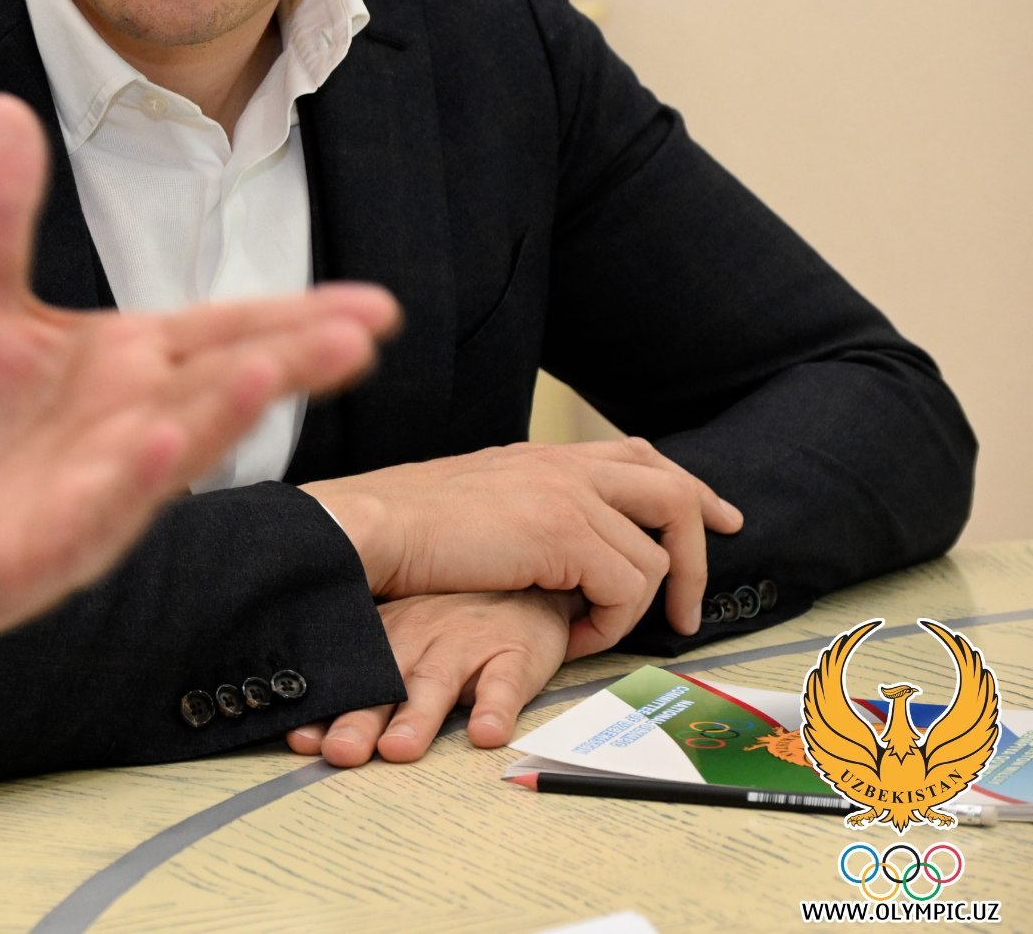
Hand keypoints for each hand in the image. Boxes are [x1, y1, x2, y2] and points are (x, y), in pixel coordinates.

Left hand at [0, 95, 400, 677]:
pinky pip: (104, 506)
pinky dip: (132, 478)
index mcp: (133, 360)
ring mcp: (108, 484)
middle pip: (226, 381)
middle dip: (291, 358)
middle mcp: (138, 418)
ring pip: (180, 442)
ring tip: (268, 376)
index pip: (230, 330)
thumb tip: (2, 106)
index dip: (301, 316)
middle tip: (363, 334)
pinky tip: (157, 447)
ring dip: (223, 413)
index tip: (379, 307)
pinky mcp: (61, 539)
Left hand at [286, 589, 577, 765]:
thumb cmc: (451, 627)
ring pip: (435, 683)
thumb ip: (366, 683)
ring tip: (400, 748)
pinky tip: (487, 734)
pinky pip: (504, 683)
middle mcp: (417, 639)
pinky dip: (496, 708)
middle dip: (360, 720)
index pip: (350, 678)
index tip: (300, 739)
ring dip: (417, 718)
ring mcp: (464, 645)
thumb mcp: (403, 640)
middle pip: (384, 684)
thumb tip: (307, 732)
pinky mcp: (513, 653)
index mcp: (384, 638)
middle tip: (341, 752)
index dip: (325, 709)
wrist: (523, 590)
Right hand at [301, 437, 742, 655]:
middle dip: (699, 548)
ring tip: (595, 634)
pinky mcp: (565, 535)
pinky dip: (612, 624)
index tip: (718, 518)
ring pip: (655, 554)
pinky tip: (574, 637)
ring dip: (637, 607)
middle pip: (674, 491)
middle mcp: (565, 466)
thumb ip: (522, 507)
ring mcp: (569, 497)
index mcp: (543, 456)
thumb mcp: (475, 501)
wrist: (373, 527)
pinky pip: (627, 589)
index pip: (638, 455)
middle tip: (691, 603)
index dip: (688, 487)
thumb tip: (552, 545)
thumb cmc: (403, 527)